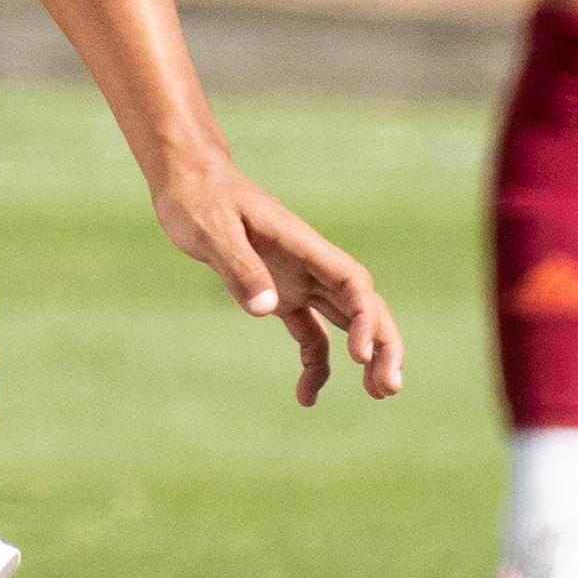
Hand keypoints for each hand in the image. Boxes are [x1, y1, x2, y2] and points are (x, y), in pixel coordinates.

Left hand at [149, 151, 406, 406]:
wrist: (188, 181)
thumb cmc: (198, 197)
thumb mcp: (212, 230)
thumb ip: (239, 266)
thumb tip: (267, 310)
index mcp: (303, 244)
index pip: (353, 282)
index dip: (366, 319)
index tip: (360, 356)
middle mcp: (311, 264)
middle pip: (364, 305)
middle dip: (384, 344)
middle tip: (389, 388)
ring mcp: (299, 279)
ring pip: (347, 320)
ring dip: (366, 356)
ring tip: (377, 395)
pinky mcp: (282, 293)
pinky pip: (311, 332)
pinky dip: (316, 363)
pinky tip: (307, 397)